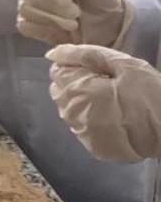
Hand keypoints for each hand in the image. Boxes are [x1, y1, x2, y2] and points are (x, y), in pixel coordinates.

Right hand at [16, 0, 127, 46]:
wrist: (105, 25)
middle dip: (54, 6)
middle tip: (76, 13)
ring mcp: (27, 4)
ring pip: (26, 10)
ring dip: (53, 20)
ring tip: (73, 23)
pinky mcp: (27, 24)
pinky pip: (26, 26)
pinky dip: (45, 30)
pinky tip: (61, 30)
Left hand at [47, 44, 160, 162]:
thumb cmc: (152, 94)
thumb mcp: (124, 65)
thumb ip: (85, 55)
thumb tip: (52, 53)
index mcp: (77, 91)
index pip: (57, 72)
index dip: (78, 67)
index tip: (100, 71)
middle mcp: (72, 115)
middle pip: (60, 91)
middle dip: (77, 84)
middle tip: (109, 84)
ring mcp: (82, 134)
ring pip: (70, 109)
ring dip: (83, 101)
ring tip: (113, 101)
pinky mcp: (94, 148)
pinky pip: (83, 127)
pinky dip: (92, 119)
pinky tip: (114, 117)